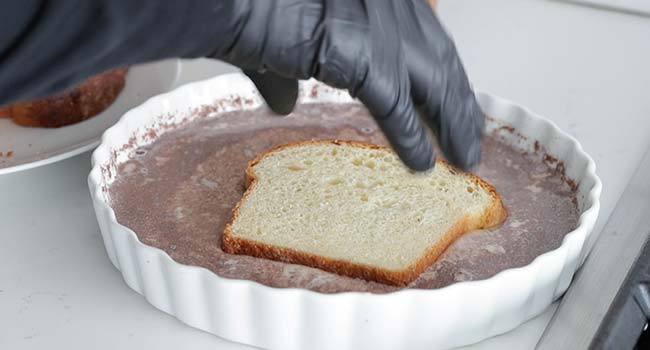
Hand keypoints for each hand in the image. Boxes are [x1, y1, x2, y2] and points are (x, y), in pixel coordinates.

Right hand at [212, 0, 483, 170]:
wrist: (229, 1)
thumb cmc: (250, 11)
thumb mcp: (277, 45)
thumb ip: (288, 74)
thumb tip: (285, 102)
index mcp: (376, 0)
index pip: (424, 38)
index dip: (442, 73)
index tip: (451, 102)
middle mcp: (389, 6)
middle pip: (441, 61)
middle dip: (458, 102)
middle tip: (470, 136)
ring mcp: (381, 29)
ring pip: (433, 84)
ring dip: (451, 125)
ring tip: (464, 158)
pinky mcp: (366, 59)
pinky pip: (397, 108)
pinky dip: (411, 140)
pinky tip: (424, 163)